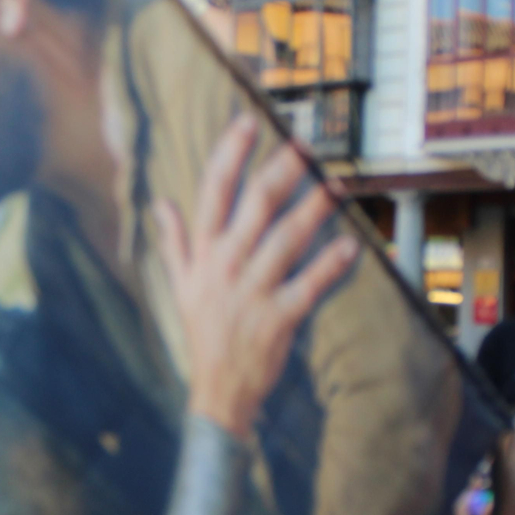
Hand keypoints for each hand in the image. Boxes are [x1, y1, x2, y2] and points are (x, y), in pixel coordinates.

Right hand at [156, 116, 358, 439]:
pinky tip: (351, 245)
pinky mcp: (278, 318)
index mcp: (202, 255)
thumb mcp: (180, 287)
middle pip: (255, 206)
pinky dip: (330, 265)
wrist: (217, 391)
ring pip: (286, 239)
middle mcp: (224, 267)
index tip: (247, 123)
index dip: (229, 155)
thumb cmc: (202, 334)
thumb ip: (175, 243)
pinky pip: (308, 284)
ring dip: (314, 209)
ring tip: (336, 185)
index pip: (212, 193)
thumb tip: (163, 204)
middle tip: (305, 144)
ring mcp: (251, 292)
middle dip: (282, 170)